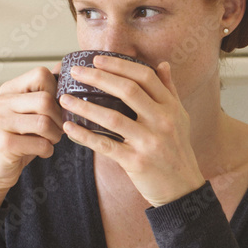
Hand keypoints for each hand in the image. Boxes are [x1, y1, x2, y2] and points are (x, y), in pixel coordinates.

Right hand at [0, 64, 64, 207]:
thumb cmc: (16, 140)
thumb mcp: (28, 113)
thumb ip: (42, 92)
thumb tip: (62, 66)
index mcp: (8, 91)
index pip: (41, 75)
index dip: (57, 92)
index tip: (57, 108)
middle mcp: (1, 102)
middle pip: (46, 99)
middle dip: (59, 118)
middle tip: (57, 130)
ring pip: (45, 122)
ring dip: (55, 136)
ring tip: (49, 141)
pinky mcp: (4, 143)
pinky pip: (41, 143)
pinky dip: (47, 150)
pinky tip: (41, 152)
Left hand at [59, 55, 204, 206]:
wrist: (182, 188)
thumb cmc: (177, 150)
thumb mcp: (180, 117)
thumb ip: (170, 90)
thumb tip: (163, 64)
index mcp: (171, 107)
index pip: (145, 77)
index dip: (120, 65)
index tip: (97, 60)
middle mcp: (162, 121)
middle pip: (128, 90)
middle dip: (98, 78)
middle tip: (76, 72)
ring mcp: (149, 142)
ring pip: (112, 118)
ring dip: (85, 106)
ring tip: (65, 98)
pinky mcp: (136, 161)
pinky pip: (105, 145)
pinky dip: (85, 136)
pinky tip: (70, 128)